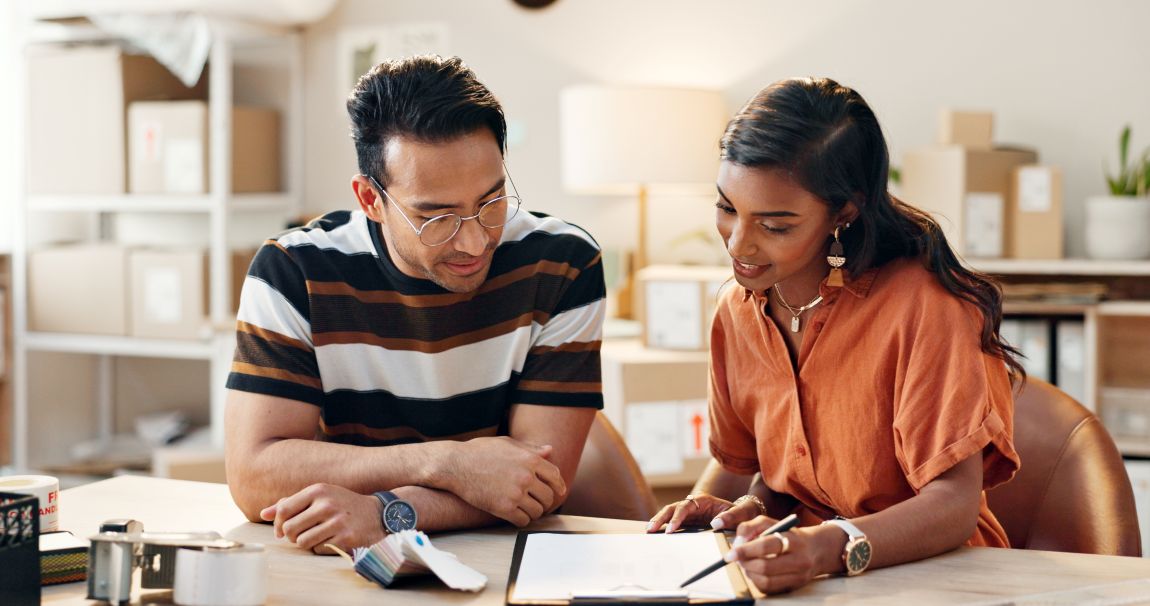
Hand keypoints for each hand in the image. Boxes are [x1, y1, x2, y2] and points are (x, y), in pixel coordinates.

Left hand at [259, 483, 383, 554]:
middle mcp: (326, 504)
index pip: (284, 509)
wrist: (377, 514)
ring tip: (314, 537)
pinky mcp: (345, 537)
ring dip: (305, 543)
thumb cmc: (341, 505)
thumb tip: (263, 514)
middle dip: (291, 536)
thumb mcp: (319, 497)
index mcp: (318, 490)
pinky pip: (318, 549)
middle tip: (299, 535)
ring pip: (302, 541)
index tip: (282, 530)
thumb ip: (291, 504)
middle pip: (290, 528)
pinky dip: (320, 547)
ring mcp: (337, 521)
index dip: (278, 523)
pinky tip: (330, 539)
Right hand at [443, 436, 564, 526]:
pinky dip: (521, 520)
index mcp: (530, 459)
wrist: (455, 464)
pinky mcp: (503, 508)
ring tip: (525, 510)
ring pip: (537, 511)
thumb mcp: (507, 444)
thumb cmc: (479, 451)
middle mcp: (526, 476)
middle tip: (537, 503)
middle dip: (544, 501)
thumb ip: (530, 448)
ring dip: (533, 512)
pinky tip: (515, 516)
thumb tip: (550, 451)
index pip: (555, 477)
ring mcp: (516, 493)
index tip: (556, 493)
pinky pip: (523, 521)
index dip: (558, 486)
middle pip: (548, 497)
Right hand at [646, 493, 758, 533]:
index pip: (686, 506)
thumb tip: (715, 523)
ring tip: (649, 530)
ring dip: (659, 520)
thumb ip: (731, 516)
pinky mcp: (690, 521)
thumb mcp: (742, 513)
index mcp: (705, 501)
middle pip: (673, 507)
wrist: (745, 516)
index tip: (672, 528)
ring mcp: (691, 513)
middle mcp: (695, 505)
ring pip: (670, 513)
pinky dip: (665, 525)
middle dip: (661, 517)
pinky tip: (656, 533)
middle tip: (652, 528)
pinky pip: (674, 522)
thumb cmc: (744, 514)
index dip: (678, 517)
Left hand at [726, 516, 821, 593]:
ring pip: (766, 581)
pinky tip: (755, 572)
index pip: (766, 546)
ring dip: (749, 573)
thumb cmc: (788, 534)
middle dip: (745, 563)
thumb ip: (751, 527)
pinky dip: (756, 581)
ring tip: (746, 564)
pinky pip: (769, 589)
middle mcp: (799, 560)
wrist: (816, 550)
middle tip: (737, 558)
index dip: (745, 550)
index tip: (730, 553)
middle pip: (765, 567)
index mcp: (793, 540)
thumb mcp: (771, 523)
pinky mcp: (794, 587)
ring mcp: (798, 576)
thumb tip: (737, 541)